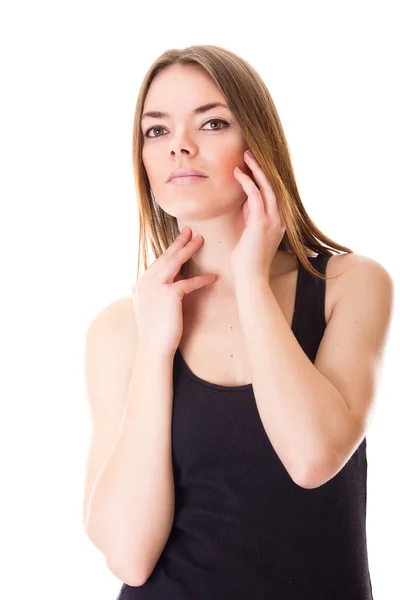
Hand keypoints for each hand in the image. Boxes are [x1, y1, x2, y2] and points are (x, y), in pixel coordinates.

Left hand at [230, 150, 285, 282]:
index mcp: (278, 222)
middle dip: (261, 169)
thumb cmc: (247, 261)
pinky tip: (238, 173)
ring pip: (266, 187)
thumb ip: (251, 217)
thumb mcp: (250, 234)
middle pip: (273, 186)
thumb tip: (246, 202)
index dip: (262, 179)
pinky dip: (247, 182)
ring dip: (256, 170)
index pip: (272, 194)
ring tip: (246, 156)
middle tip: (250, 154)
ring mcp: (273, 220)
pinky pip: (255, 195)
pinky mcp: (261, 222)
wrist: (251, 278)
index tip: (252, 167)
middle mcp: (279, 219)